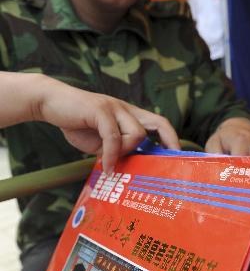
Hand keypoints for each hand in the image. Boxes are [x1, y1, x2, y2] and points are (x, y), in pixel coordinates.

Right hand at [37, 79, 179, 171]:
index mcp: (129, 115)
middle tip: (169, 163)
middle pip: (159, 122)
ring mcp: (114, 107)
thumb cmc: (76, 122)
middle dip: (169, 142)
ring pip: (136, 134)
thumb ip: (116, 150)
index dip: (171, 139)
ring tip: (111, 164)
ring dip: (126, 153)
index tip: (177, 157)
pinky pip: (113, 136)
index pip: (158, 123)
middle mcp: (126, 109)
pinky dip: (111, 154)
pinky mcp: (100, 110)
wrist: (50, 102)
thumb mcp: (100, 141)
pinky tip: (106, 166)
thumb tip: (129, 168)